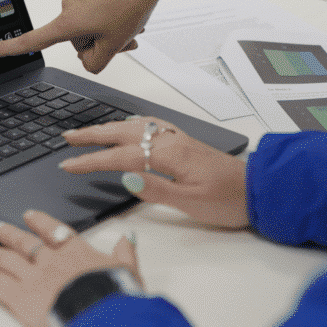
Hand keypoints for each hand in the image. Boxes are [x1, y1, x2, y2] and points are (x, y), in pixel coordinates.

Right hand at [0, 0, 194, 73]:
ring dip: (109, 30)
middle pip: (78, 40)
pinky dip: (112, 16)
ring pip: (91, 26)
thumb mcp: (114, 45)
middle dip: (99, 42)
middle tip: (121, 38)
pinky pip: (98, 11)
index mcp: (68, 22)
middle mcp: (69, 6)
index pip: (32, 40)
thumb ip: (95, 62)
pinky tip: (128, 11)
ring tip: (129, 23)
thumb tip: (88, 59)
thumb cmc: (131, 4)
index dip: (9, 48)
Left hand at [0, 209, 139, 326]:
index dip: (40, 222)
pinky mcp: (19, 297)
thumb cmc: (116, 295)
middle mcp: (51, 260)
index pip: (54, 231)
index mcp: (76, 252)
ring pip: (3, 259)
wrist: (101, 313)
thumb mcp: (128, 272)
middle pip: (23, 243)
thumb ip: (125, 254)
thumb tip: (128, 239)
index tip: (29, 216)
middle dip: (7, 234)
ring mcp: (32, 277)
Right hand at [58, 117, 249, 228]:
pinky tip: (127, 127)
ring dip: (109, 128)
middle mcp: (172, 141)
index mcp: (170, 155)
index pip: (120, 157)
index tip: (69, 164)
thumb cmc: (229, 200)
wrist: (259, 190)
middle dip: (92, 135)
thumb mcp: (191, 202)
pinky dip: (131, 124)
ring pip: (136, 127)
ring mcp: (178, 139)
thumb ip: (157, 188)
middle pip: (123, 133)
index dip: (92, 161)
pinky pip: (151, 126)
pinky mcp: (184, 143)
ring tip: (88, 132)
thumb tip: (126, 177)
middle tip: (67, 137)